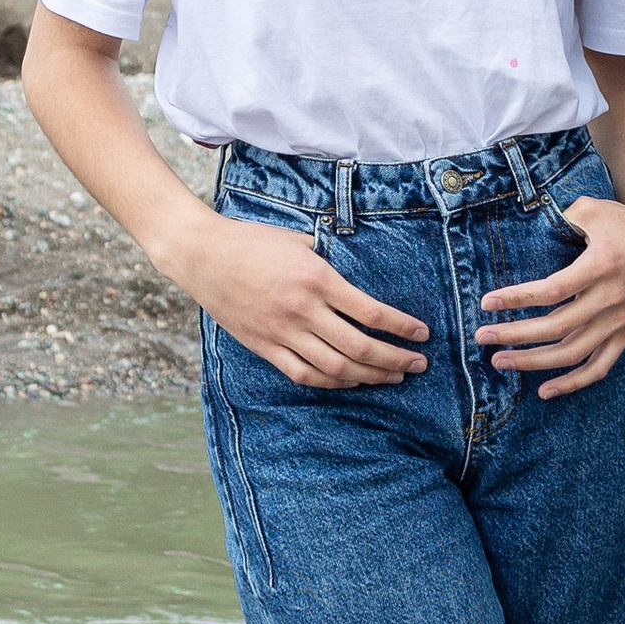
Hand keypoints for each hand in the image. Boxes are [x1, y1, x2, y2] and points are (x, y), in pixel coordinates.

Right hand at [192, 217, 430, 389]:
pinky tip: (352, 380)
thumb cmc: (253, 241)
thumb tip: (362, 277)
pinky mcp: (264, 346)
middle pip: (359, 347)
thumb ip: (331, 260)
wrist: (202, 255)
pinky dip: (332, 383)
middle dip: (395, 359)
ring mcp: (281, 332)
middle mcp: (302, 310)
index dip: (402, 327)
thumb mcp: (300, 240)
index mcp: (316, 279)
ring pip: (335, 368)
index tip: (422, 334)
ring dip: (370, 375)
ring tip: (393, 376)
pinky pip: (304, 374)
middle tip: (418, 364)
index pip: (371, 312)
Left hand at [477, 193, 624, 396]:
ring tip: (500, 362)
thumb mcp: (593, 209)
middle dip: (514, 335)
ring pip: (572, 353)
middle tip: (482, 337)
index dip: (516, 299)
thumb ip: (559, 219)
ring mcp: (621, 320)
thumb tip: (525, 231)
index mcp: (601, 265)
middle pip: (556, 327)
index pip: (551, 291)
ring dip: (533, 362)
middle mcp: (612, 297)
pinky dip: (572, 383)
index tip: (486, 304)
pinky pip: (599, 367)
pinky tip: (543, 391)